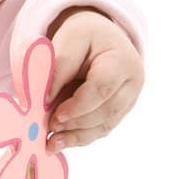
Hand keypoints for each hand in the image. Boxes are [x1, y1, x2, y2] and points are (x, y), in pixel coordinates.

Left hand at [44, 8, 143, 151]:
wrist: (101, 36)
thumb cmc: (84, 36)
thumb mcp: (69, 40)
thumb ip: (59, 68)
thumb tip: (46, 100)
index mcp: (122, 61)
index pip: (102, 88)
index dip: (78, 105)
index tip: (56, 115)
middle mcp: (132, 84)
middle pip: (106, 111)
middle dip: (76, 123)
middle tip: (50, 128)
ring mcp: (129, 100)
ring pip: (105, 125)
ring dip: (77, 136)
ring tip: (52, 142)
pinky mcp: (119, 112)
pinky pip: (101, 129)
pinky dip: (80, 137)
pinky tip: (61, 141)